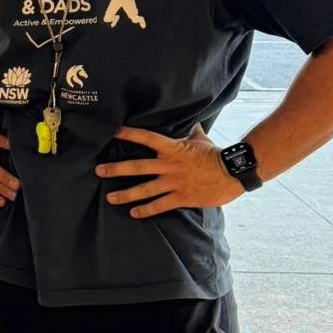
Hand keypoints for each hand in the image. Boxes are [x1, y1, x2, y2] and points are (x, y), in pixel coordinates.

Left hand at [95, 124, 243, 217]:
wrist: (234, 172)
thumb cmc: (216, 154)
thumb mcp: (201, 138)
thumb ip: (189, 131)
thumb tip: (188, 120)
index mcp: (173, 148)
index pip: (146, 137)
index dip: (129, 134)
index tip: (112, 131)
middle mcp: (169, 166)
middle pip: (138, 166)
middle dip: (116, 169)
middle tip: (98, 170)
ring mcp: (174, 183)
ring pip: (145, 189)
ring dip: (126, 194)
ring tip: (110, 198)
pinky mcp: (182, 197)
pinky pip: (160, 205)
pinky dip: (146, 210)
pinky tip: (134, 213)